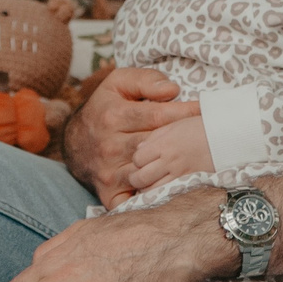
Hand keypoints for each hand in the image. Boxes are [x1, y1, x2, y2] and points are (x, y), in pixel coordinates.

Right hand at [59, 68, 193, 205]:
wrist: (74, 141)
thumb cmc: (106, 108)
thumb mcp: (119, 82)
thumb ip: (146, 80)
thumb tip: (173, 91)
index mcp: (114, 116)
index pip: (159, 116)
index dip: (186, 113)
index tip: (205, 112)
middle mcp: (111, 145)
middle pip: (158, 146)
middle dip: (185, 142)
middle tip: (208, 137)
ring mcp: (110, 171)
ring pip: (151, 173)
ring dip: (174, 170)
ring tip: (197, 162)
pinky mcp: (109, 192)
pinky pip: (135, 200)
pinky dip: (153, 197)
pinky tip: (171, 189)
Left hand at [128, 108, 211, 192]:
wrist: (228, 136)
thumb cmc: (201, 128)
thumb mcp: (175, 125)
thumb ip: (154, 137)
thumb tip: (140, 150)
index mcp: (164, 144)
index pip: (137, 159)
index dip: (137, 160)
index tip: (143, 159)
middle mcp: (169, 161)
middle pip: (140, 178)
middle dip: (136, 178)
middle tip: (141, 175)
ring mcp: (180, 175)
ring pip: (152, 191)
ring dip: (148, 189)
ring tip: (152, 184)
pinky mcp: (190, 184)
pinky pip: (169, 195)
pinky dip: (162, 194)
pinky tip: (164, 190)